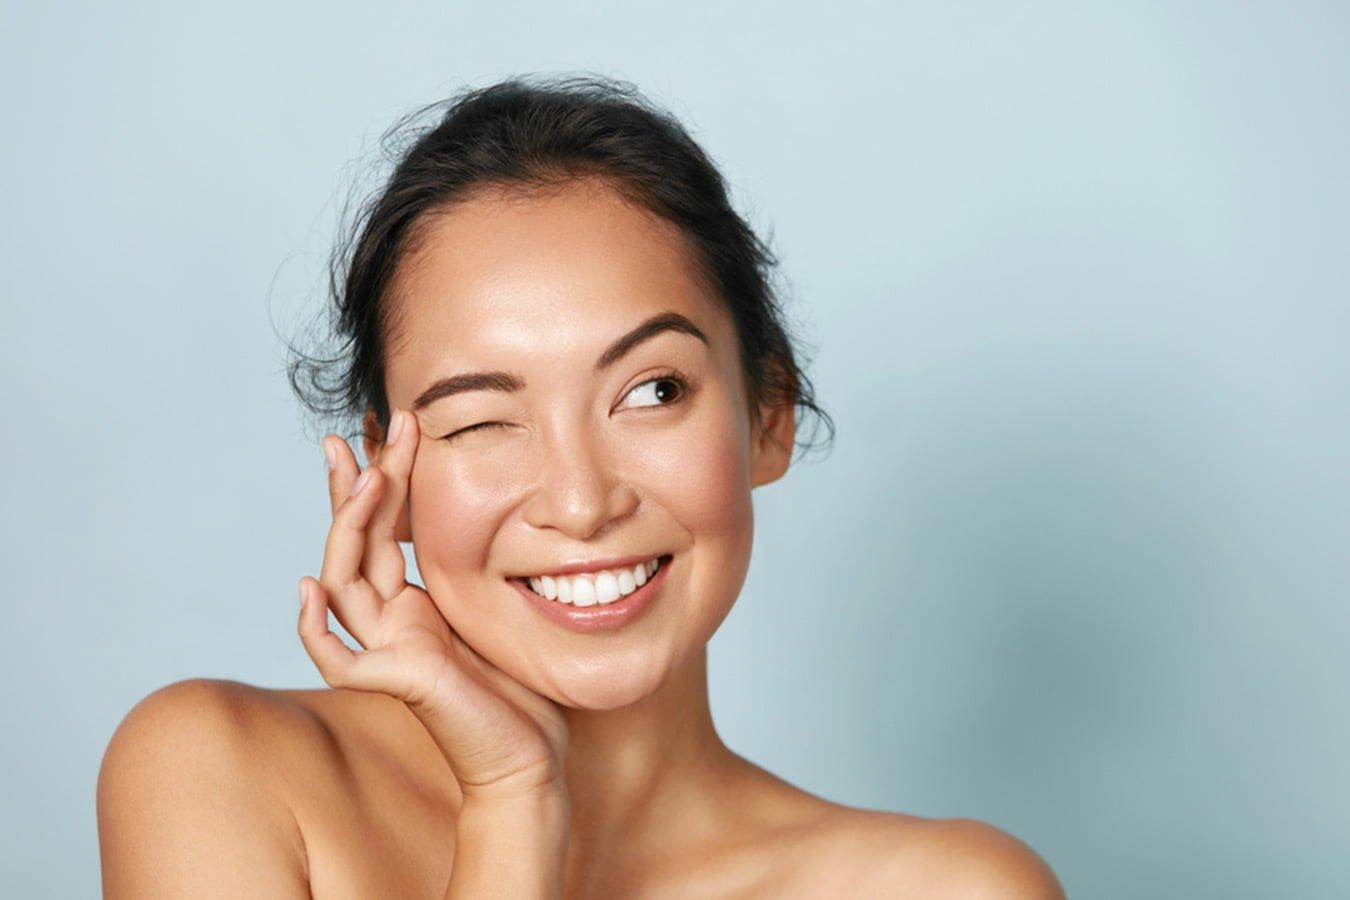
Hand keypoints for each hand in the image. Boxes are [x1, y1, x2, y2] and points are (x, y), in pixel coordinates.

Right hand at [296, 408, 568, 800]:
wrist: (528, 755)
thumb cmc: (522, 689)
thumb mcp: (501, 606)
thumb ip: (481, 569)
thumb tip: (502, 506)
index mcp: (416, 603)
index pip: (386, 529)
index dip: (384, 479)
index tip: (391, 427)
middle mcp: (393, 621)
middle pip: (358, 542)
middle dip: (359, 485)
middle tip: (356, 430)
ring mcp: (387, 650)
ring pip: (344, 582)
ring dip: (349, 527)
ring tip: (368, 475)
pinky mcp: (392, 682)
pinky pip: (336, 657)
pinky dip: (315, 626)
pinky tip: (310, 587)